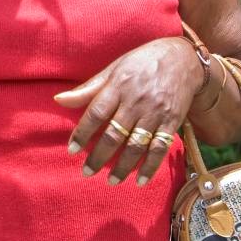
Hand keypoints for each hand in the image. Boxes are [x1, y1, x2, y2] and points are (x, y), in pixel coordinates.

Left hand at [53, 36, 202, 185]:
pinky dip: (150, 166)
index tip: (72, 150)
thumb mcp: (113, 69)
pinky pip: (160, 148)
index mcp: (118, 86)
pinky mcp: (171, 121)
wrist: (182, 59)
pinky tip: (140, 180)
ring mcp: (155, 113)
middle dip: (99, 156)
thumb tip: (59, 100)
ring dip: (123, 166)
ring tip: (111, 181)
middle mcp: (136, 101)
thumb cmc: (141, 63)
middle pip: (114, 134)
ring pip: (136, 145)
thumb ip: (88, 89)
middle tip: (87, 171)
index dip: (82, 133)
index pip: (95, 113)